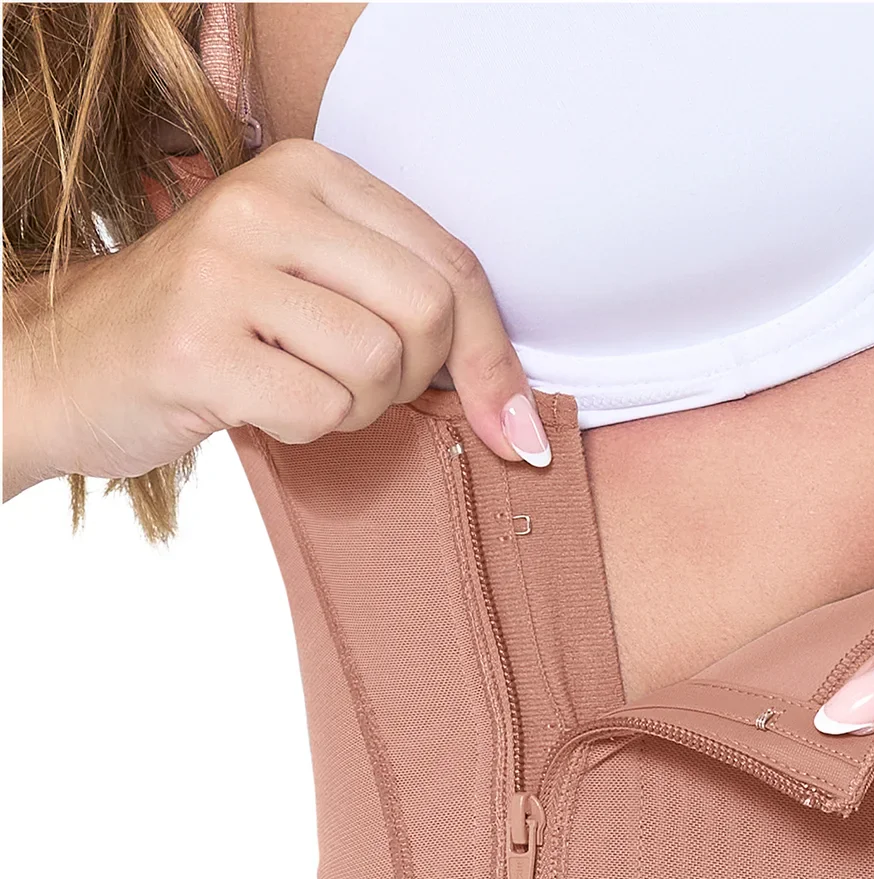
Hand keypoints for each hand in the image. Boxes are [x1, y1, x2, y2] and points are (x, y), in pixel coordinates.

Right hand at [4, 138, 548, 490]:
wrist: (66, 362)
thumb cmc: (216, 331)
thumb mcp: (315, 287)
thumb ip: (413, 314)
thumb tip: (524, 424)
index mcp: (310, 171)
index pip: (454, 266)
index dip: (493, 357)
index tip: (510, 425)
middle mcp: (266, 201)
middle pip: (429, 313)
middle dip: (413, 379)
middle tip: (351, 386)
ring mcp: (224, 269)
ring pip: (377, 365)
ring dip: (354, 407)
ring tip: (293, 387)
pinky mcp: (197, 345)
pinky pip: (320, 410)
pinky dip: (304, 430)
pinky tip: (256, 405)